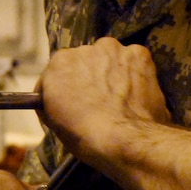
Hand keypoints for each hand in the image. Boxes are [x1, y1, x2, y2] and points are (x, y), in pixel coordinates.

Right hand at [38, 38, 173, 174]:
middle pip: (85, 62)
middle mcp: (85, 48)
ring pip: (110, 59)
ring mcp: (114, 50)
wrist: (125, 141)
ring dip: (111, 72)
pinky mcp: (140, 55)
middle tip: (97, 101)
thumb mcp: (53, 121)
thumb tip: (53, 100)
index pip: (58, 72)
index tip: (72, 103)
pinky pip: (134, 62)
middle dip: (89, 77)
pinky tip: (135, 92)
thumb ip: (50, 100)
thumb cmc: (83, 135)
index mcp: (59, 62)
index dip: (65, 88)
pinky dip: (134, 73)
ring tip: (119, 97)